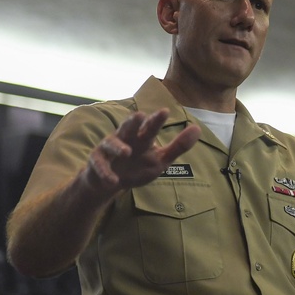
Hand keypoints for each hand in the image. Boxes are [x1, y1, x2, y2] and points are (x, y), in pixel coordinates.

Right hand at [83, 109, 201, 195]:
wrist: (110, 183)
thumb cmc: (138, 167)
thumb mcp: (161, 159)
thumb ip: (178, 146)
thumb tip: (197, 128)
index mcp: (141, 137)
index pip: (150, 126)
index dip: (156, 120)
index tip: (165, 112)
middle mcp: (125, 138)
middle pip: (128, 127)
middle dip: (133, 122)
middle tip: (140, 115)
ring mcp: (108, 149)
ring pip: (111, 143)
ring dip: (118, 146)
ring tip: (127, 152)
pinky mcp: (97, 162)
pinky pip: (100, 165)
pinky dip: (105, 172)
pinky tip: (113, 181)